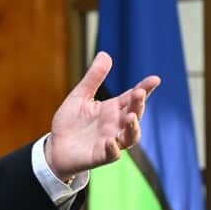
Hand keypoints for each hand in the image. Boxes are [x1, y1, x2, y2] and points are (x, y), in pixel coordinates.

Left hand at [46, 51, 159, 180]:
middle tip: (139, 93)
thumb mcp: (80, 96)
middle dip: (139, 104)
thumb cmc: (70, 122)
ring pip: (130, 136)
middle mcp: (116, 125)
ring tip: (130, 117)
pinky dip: (113, 148)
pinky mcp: (100, 156)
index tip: (155, 79)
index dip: (145, 89)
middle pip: (134, 114)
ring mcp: (110, 141)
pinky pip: (111, 154)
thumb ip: (93, 78)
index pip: (132, 97)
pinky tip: (110, 142)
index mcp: (113, 109)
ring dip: (133, 127)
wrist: (55, 147)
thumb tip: (105, 54)